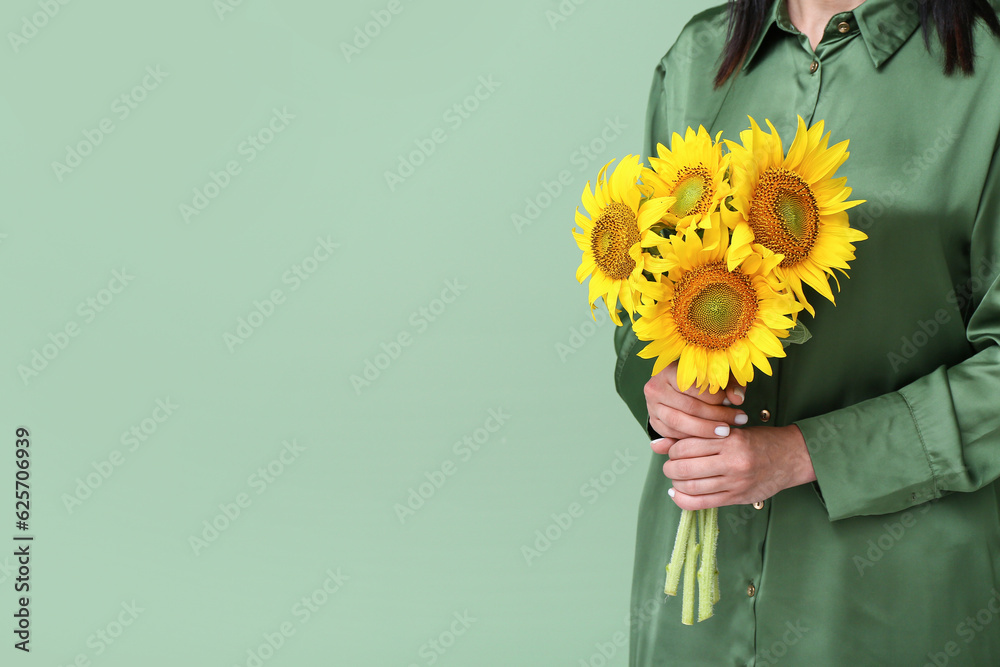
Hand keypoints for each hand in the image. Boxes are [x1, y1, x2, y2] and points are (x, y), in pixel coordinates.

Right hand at [644, 360, 747, 447]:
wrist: (674, 388)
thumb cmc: (700, 380)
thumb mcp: (716, 376)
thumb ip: (730, 384)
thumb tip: (738, 398)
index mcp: (668, 370)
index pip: (695, 386)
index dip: (717, 397)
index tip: (734, 403)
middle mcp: (655, 387)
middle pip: (689, 407)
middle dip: (716, 416)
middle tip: (738, 420)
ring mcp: (652, 406)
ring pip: (679, 423)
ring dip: (705, 430)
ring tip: (726, 431)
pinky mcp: (653, 422)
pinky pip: (673, 434)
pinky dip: (692, 438)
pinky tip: (710, 437)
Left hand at [654, 425, 817, 509]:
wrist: (792, 457)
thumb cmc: (758, 440)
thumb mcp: (728, 431)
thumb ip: (694, 437)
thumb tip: (656, 444)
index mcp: (729, 439)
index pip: (686, 445)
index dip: (672, 449)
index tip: (673, 450)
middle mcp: (732, 461)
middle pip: (684, 467)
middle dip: (670, 468)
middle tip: (670, 466)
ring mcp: (736, 482)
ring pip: (691, 487)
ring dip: (676, 484)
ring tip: (676, 479)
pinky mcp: (738, 498)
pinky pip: (702, 504)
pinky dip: (683, 500)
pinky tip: (678, 494)